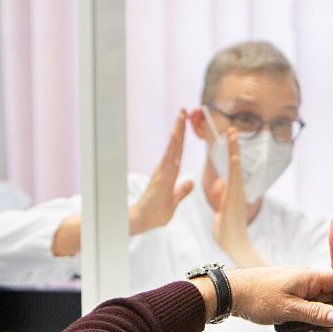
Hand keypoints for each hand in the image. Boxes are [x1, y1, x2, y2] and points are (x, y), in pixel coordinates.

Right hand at [128, 110, 194, 234]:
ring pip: (172, 146)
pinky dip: (173, 144)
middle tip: (184, 109)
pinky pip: (169, 156)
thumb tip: (190, 181)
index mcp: (170, 174)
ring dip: (177, 130)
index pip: (178, 151)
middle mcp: (166, 169)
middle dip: (180, 126)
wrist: (142, 222)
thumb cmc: (155, 214)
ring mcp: (163, 171)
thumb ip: (182, 191)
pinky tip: (176, 132)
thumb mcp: (174, 202)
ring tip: (181, 114)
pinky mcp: (161, 176)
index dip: (182, 137)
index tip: (185, 123)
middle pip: (175, 144)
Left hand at [210, 128, 265, 265]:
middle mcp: (236, 189)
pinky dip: (234, 168)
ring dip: (234, 150)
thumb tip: (220, 184)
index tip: (228, 137)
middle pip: (235, 162)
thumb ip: (221, 195)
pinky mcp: (235, 199)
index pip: (230, 167)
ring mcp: (237, 193)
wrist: (234, 244)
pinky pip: (234, 180)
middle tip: (232, 128)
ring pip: (235, 167)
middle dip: (233, 145)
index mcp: (231, 191)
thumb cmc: (227, 230)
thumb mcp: (221, 208)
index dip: (229, 151)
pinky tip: (234, 156)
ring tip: (233, 134)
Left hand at [223, 267, 332, 326]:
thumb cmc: (258, 295)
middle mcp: (306, 283)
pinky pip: (299, 315)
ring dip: (303, 328)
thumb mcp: (289, 308)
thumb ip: (316, 313)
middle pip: (327, 304)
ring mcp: (297, 292)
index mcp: (310, 278)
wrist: (230, 293)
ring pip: (312, 314)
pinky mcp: (288, 301)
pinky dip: (293, 326)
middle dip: (319, 323)